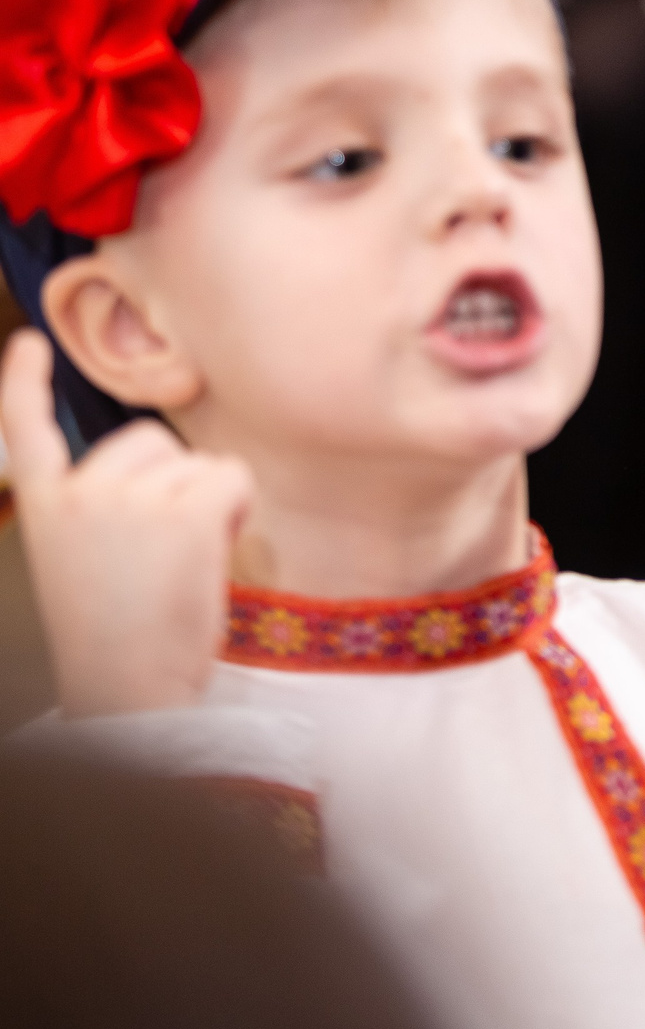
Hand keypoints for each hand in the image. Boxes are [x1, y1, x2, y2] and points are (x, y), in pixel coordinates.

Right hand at [1, 330, 249, 716]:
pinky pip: (232, 477)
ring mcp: (127, 495)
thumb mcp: (87, 559)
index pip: (23, 428)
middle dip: (173, 480)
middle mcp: (80, 489)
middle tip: (160, 553)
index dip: (23, 381)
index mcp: (44, 504)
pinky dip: (237, 509)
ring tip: (179, 565)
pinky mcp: (181, 509)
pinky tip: (208, 552)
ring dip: (207, 502)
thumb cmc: (119, 634)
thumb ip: (105, 508)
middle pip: (152, 441)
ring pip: (199, 463)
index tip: (28, 341)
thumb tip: (167, 470)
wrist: (128, 687)